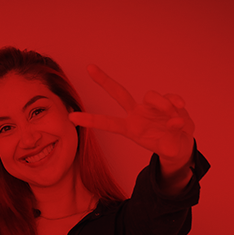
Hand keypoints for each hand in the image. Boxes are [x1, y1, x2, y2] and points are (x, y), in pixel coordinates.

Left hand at [68, 65, 194, 166]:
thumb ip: (170, 137)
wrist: (180, 145)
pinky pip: (170, 97)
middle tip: (89, 67)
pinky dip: (176, 104)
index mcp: (129, 129)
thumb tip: (175, 121)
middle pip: (118, 93)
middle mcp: (136, 114)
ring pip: (152, 96)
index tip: (72, 117)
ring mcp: (150, 107)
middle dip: (104, 80)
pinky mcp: (166, 101)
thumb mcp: (167, 149)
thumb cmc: (167, 147)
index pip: (107, 123)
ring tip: (174, 122)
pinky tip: (180, 112)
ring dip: (164, 106)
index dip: (90, 120)